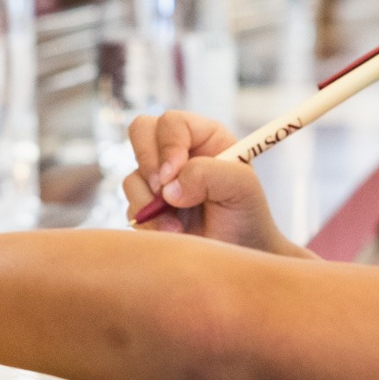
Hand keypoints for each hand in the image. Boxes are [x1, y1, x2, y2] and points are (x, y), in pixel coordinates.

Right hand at [125, 111, 311, 257]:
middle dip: (148, 163)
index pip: (171, 123)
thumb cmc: (247, 217)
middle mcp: (178, 153)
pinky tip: (174, 234)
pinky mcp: (147, 208)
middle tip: (164, 192)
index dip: (168, 145)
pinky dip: (149, 224)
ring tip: (180, 227)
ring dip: (152, 204)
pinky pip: (131, 208)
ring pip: (132, 177)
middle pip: (140, 131)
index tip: (173, 174)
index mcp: (204, 137)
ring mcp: (159, 181)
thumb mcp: (243, 188)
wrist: (237, 256)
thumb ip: (210, 174)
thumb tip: (170, 187)